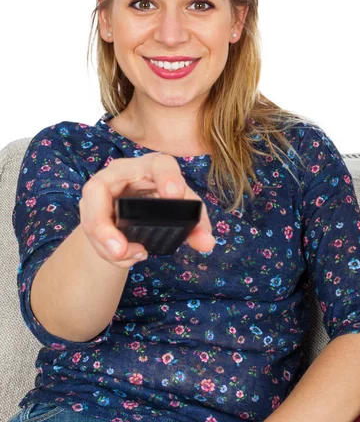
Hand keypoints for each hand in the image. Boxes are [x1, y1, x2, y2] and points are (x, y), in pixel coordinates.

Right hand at [79, 152, 214, 268]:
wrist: (140, 204)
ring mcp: (101, 191)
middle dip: (104, 224)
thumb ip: (197, 224)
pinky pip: (90, 231)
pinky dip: (106, 250)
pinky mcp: (91, 209)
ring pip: (89, 215)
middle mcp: (121, 173)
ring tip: (132, 256)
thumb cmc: (165, 198)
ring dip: (104, 242)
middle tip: (121, 250)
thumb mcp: (184, 207)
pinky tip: (127, 258)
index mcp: (152, 166)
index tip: (175, 195)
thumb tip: (207, 243)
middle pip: (98, 188)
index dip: (167, 177)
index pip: (159, 164)